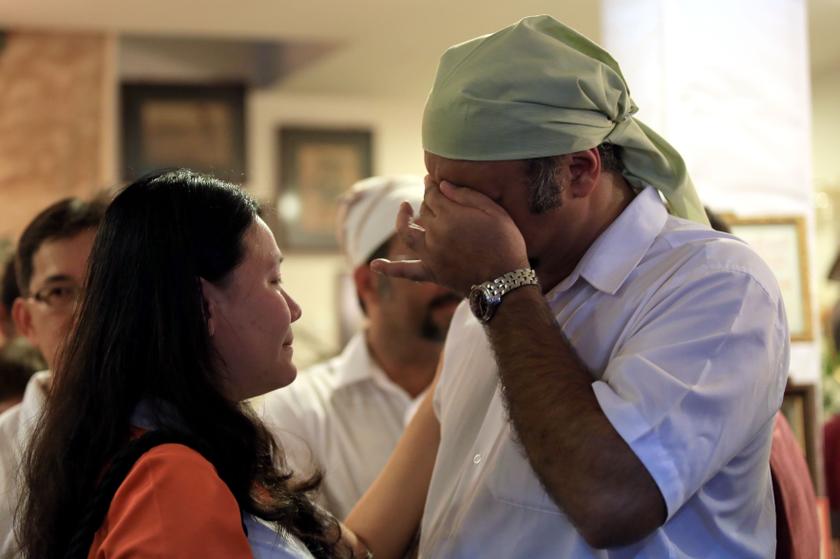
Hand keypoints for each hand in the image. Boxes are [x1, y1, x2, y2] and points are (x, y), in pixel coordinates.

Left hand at [370, 177, 528, 294]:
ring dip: (402, 220)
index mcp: (450, 215)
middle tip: (435, 197)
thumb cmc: (506, 244)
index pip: (433, 194)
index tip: (431, 179)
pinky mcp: (430, 273)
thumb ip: (467, 196)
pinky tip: (374, 265)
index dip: (431, 184)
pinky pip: (405, 271)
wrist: (504, 283)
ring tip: (403, 209)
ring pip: (408, 233)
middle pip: (423, 211)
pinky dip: (389, 268)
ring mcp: (430, 254)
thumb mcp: (495, 213)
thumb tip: (442, 185)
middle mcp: (435, 233)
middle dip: (427, 202)